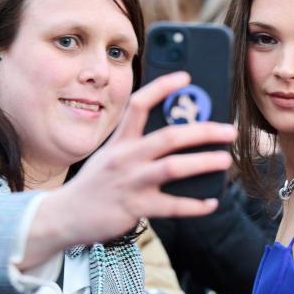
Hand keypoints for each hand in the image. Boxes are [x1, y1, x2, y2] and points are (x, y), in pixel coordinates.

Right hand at [20, 72, 234, 267]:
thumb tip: (179, 135)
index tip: (185, 77)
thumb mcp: (110, 156)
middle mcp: (125, 157)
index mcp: (119, 141)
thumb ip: (136, 144)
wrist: (64, 216)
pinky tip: (211, 202)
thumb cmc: (95, 183)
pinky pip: (172, 206)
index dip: (162, 88)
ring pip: (173, 167)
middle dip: (203, 131)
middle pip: (169, 137)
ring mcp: (130, 182)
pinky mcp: (134, 208)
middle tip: (229, 130)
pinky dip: (194, 205)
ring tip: (225, 159)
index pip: (139, 104)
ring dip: (204, 162)